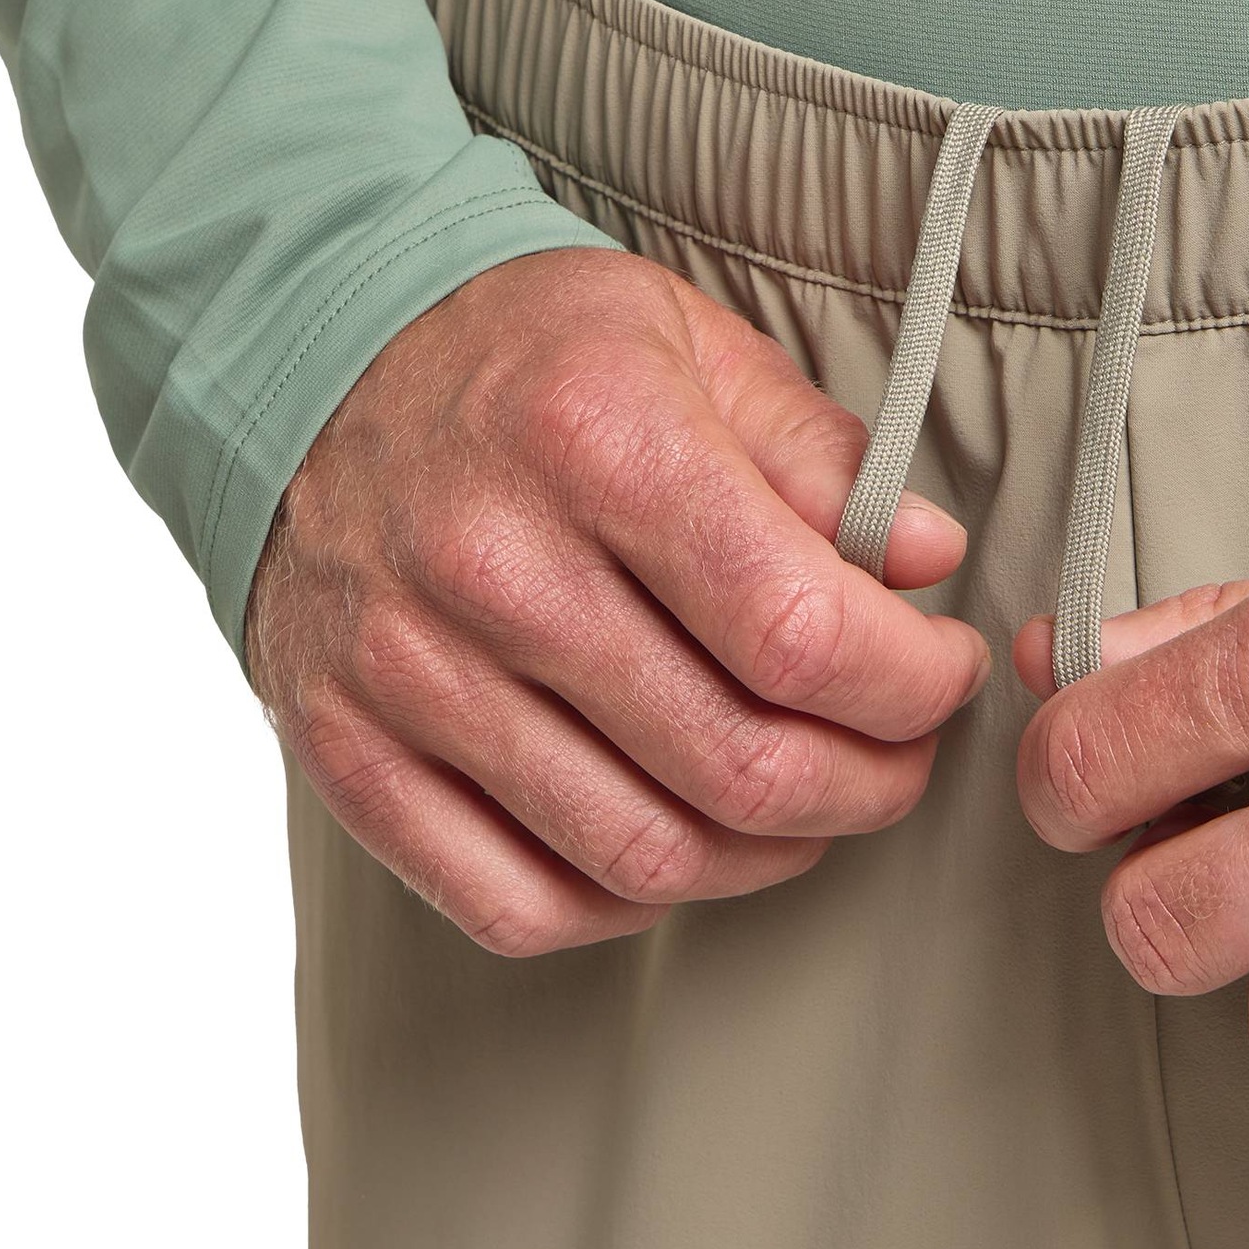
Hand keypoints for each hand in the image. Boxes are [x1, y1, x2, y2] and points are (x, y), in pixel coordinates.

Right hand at [248, 247, 988, 957]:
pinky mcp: (347, 755)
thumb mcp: (692, 342)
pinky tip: (680, 834)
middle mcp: (493, 567)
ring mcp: (406, 675)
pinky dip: (627, 905)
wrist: (303, 354)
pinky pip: (516, 905)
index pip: (801, 633)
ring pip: (645, 855)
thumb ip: (821, 456)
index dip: (912, 683)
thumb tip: (928, 560)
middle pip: (738, 765)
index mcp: (599, 443)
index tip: (944, 671)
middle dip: (871, 783)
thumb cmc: (526, 353)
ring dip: (770, 854)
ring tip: (810, 797)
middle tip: (902, 752)